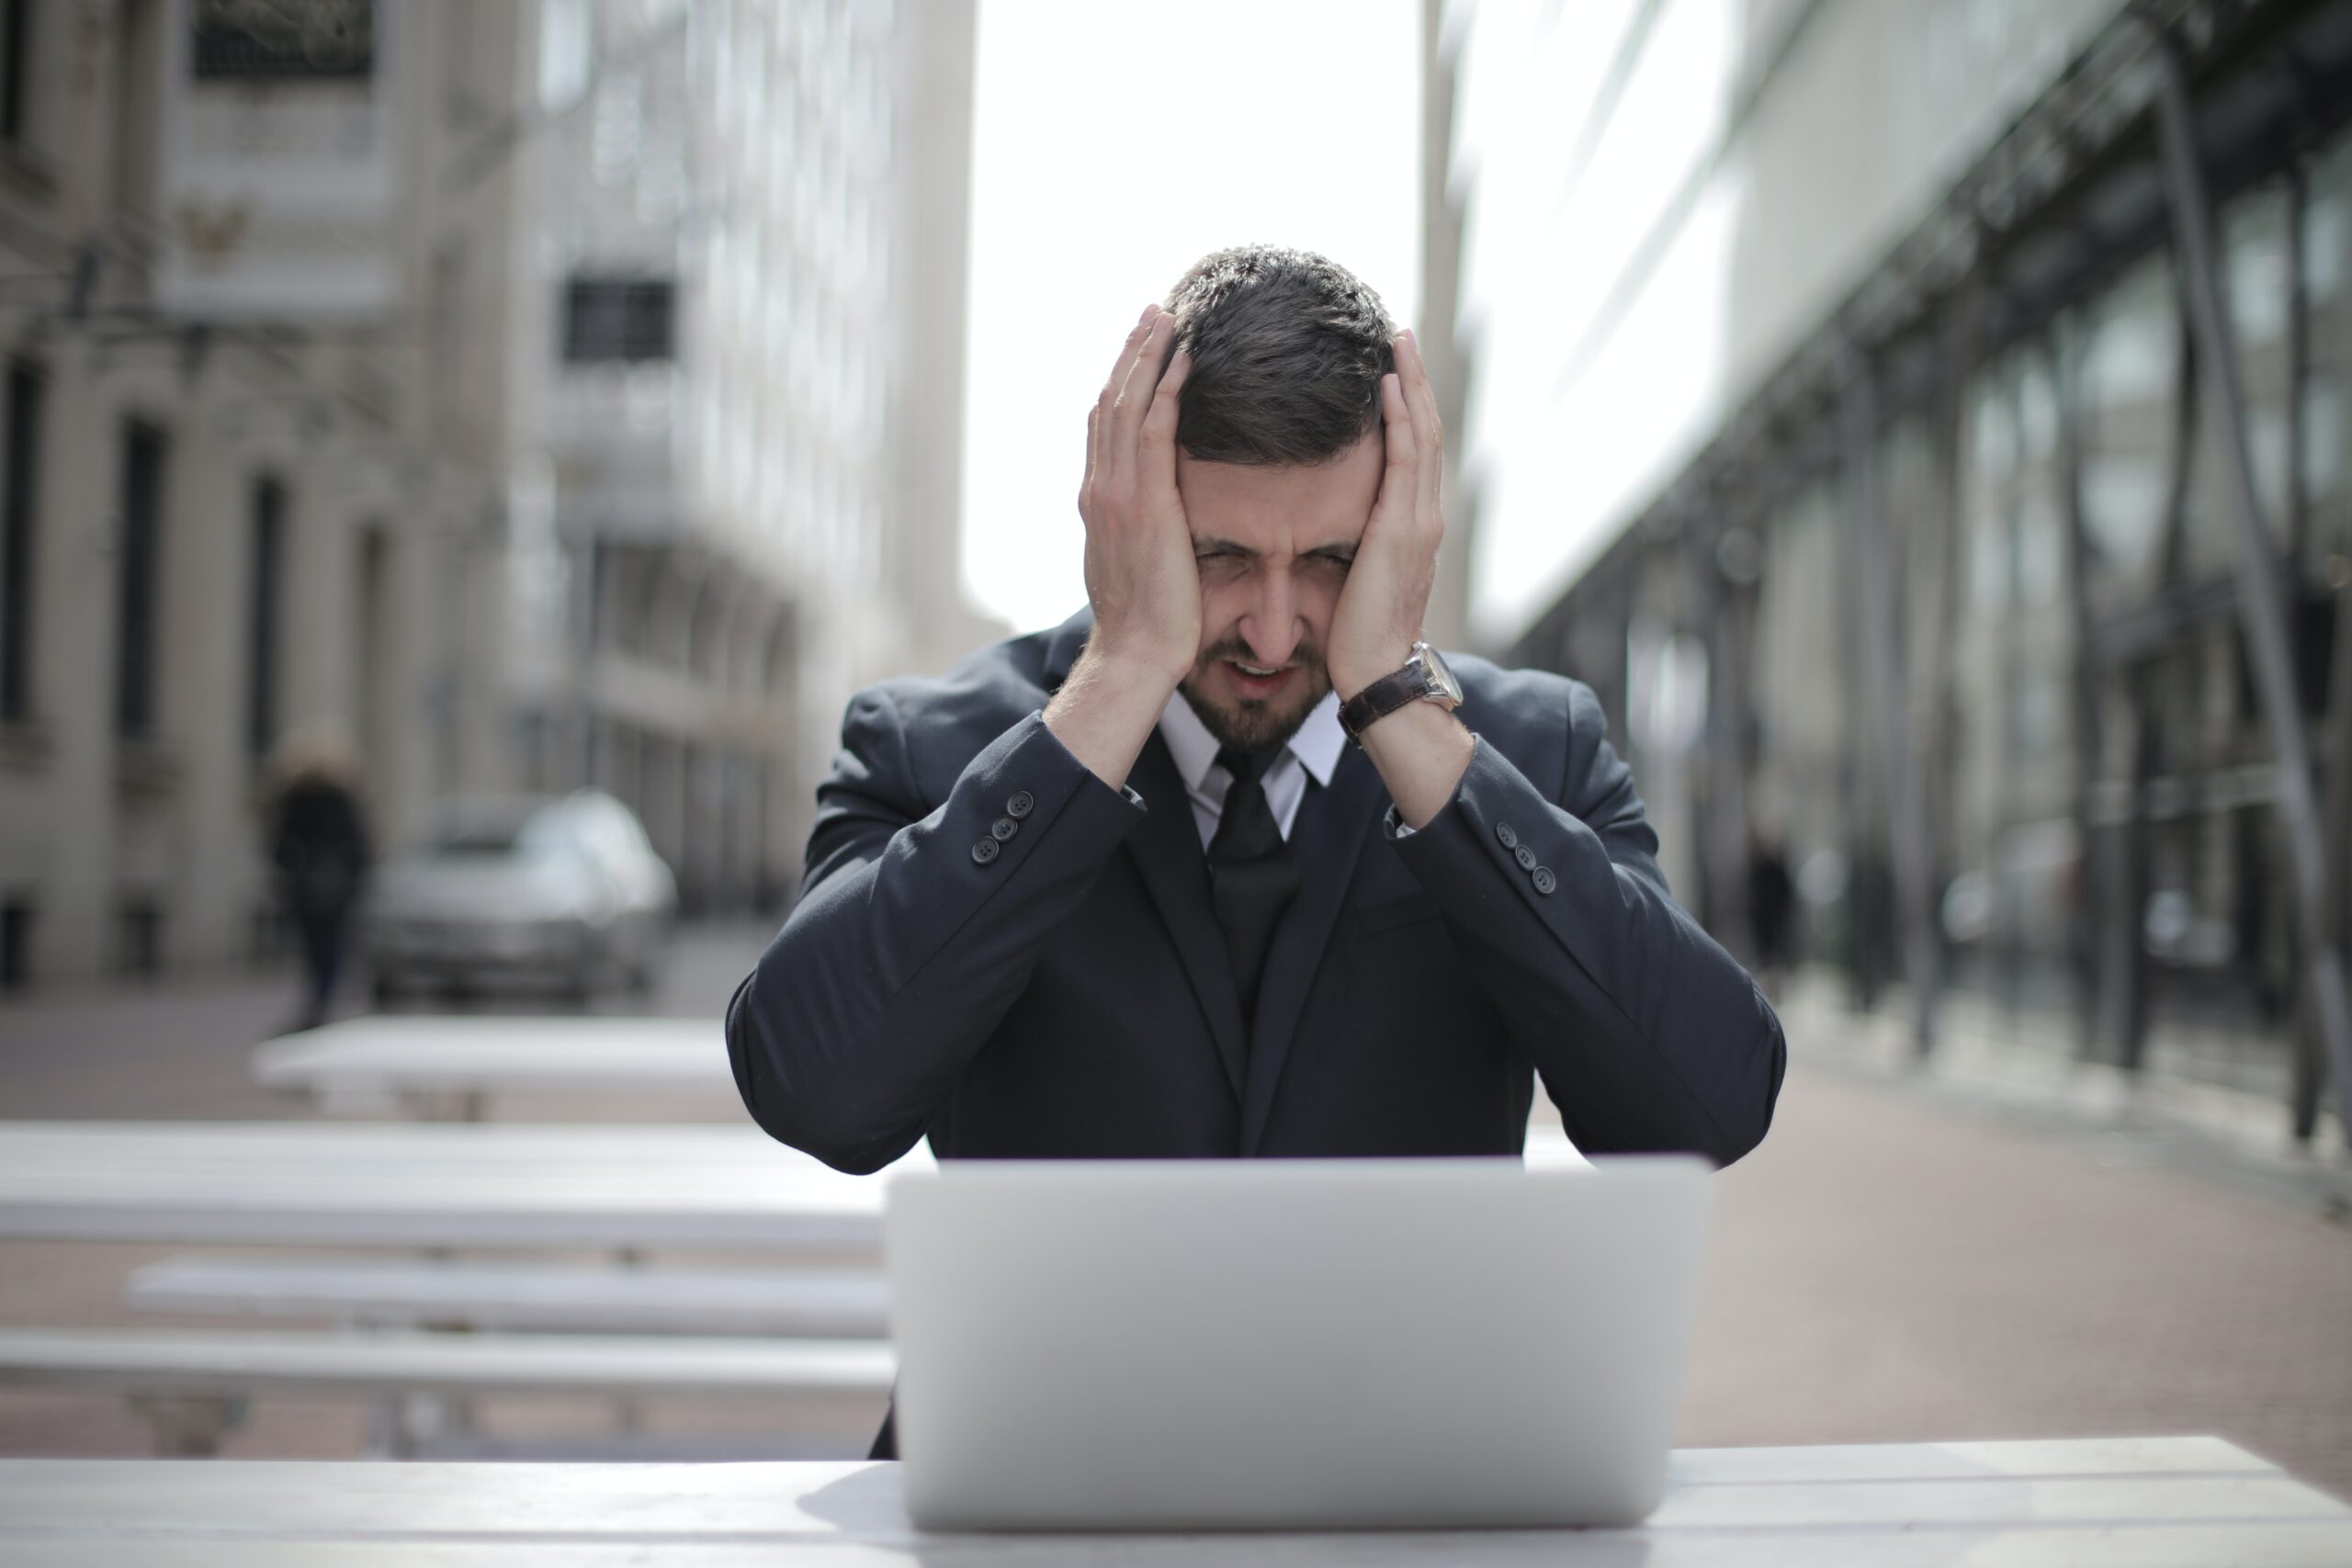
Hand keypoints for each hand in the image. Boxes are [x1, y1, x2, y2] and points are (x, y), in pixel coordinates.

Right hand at [1075, 304, 1197, 684]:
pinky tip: (1185, 361)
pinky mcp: (1144, 503)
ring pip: (1128, 405)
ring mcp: (1117, 494)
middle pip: (1111, 401)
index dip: (1122, 380)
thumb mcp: (1138, 563)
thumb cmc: (1148, 620)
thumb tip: (1160, 517)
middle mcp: (1100, 488)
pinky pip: (1154, 431)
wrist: (1136, 653)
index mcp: (1098, 500)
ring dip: (1148, 357)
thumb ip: (1142, 530)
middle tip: (1154, 312)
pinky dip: (1166, 390)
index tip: (1142, 347)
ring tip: (1169, 318)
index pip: (1106, 425)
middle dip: (1132, 353)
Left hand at [1327, 328, 1444, 699]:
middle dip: (1415, 379)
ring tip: (1398, 342)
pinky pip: (1404, 460)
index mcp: (1412, 523)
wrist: (1377, 672)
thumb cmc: (1359, 634)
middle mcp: (1425, 514)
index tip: (1392, 364)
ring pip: (1421, 435)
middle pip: (1425, 429)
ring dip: (1411, 385)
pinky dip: (1400, 418)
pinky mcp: (1403, 530)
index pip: (1413, 448)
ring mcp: (1420, 520)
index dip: (1407, 404)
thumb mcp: (1356, 575)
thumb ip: (1354, 542)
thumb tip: (1332, 521)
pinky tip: (1387, 386)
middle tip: (1401, 332)